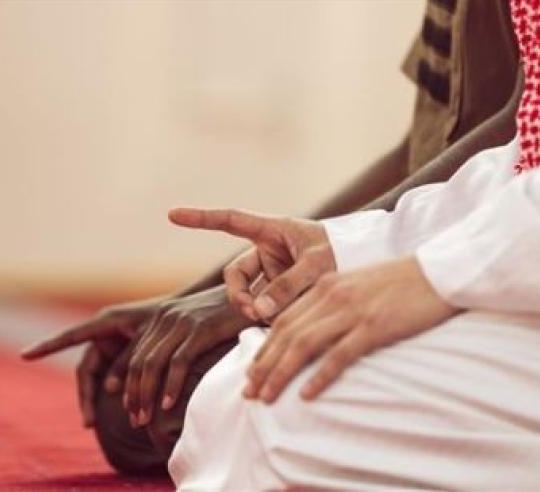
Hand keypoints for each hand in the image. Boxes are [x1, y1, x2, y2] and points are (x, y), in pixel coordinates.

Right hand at [21, 297, 161, 426]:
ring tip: (92, 423)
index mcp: (106, 322)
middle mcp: (103, 334)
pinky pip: (108, 377)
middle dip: (85, 396)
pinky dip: (109, 394)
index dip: (48, 346)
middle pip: (86, 369)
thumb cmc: (167, 322)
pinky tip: (113, 412)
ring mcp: (111, 346)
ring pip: (96, 377)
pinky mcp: (120, 356)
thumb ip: (128, 362)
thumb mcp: (148, 340)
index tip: (25, 355)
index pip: (70, 336)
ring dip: (95, 399)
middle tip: (88, 423)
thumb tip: (108, 389)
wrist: (185, 316)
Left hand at [122, 286, 253, 427]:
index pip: (135, 354)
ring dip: (146, 395)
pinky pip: (178, 362)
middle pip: (139, 362)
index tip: (130, 409)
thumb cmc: (230, 316)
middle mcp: (166, 316)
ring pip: (152, 363)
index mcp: (162, 316)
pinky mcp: (202, 328)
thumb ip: (179, 343)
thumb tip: (166, 375)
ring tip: (145, 420)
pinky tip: (168, 406)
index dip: (129, 385)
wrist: (257, 293)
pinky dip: (171, 386)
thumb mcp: (198, 325)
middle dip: (134, 395)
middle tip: (136, 421)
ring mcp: (183, 321)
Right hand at [169, 208, 334, 321]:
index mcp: (272, 230)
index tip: (172, 215)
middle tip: (252, 312)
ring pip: (249, 297)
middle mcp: (268, 251)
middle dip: (238, 295)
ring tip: (279, 319)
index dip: (201, 218)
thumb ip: (288, 286)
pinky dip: (271, 318)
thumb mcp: (319, 265)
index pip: (230, 221)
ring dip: (258, 310)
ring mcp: (274, 273)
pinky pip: (266, 308)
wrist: (367, 264)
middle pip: (235, 275)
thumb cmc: (345, 252)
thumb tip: (257, 312)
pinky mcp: (282, 293)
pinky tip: (287, 324)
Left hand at [244, 256, 458, 402]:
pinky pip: (339, 355)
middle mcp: (332, 296)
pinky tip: (307, 395)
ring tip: (267, 397)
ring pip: (304, 345)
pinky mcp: (374, 326)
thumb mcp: (357, 285)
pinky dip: (320, 376)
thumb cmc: (401, 283)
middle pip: (286, 334)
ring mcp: (352, 311)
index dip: (264, 348)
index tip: (252, 372)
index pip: (283, 319)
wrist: (440, 272)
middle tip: (248, 392)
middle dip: (263, 365)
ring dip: (281, 374)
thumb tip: (311, 332)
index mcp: (325, 286)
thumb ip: (331, 303)